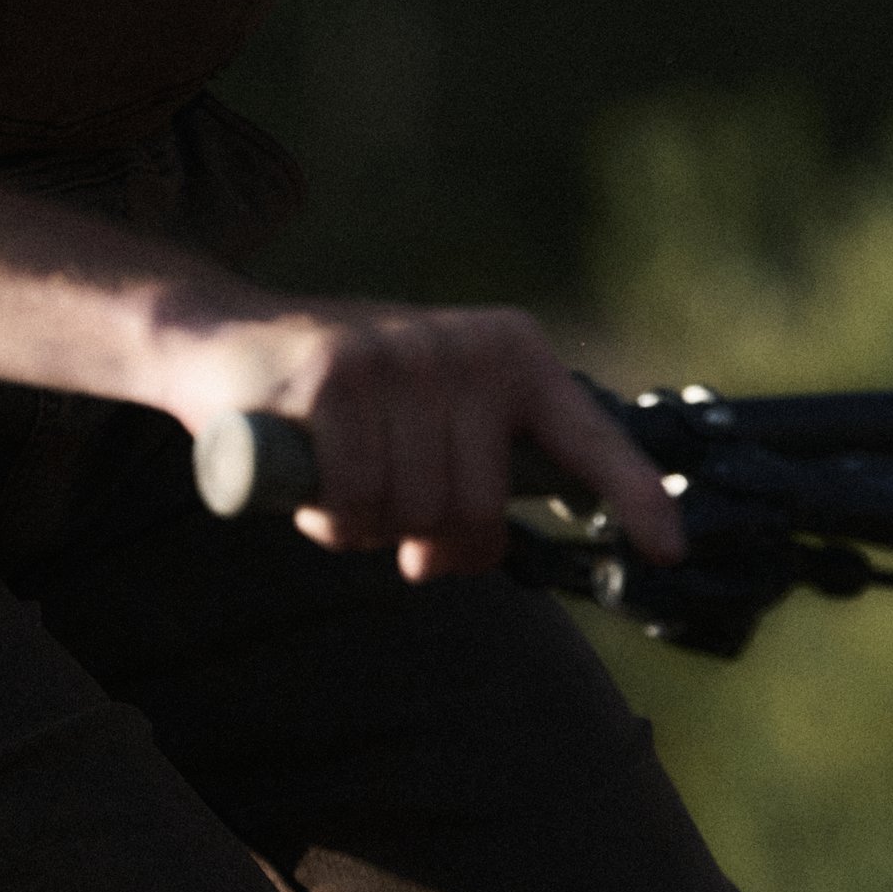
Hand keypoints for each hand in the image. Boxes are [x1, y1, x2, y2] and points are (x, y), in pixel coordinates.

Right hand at [159, 300, 684, 580]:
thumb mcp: (428, 417)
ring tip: (340, 484)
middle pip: (477, 511)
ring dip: (367, 530)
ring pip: (415, 512)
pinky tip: (311, 484)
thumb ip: (474, 469)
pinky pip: (358, 500)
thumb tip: (475, 551)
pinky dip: (331, 518)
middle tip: (385, 521)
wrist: (222, 340)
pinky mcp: (337, 378)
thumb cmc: (339, 404)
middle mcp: (469, 349)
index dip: (634, 498)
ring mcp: (404, 359)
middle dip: (426, 541)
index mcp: (512, 356)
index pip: (589, 438)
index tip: (670, 550)